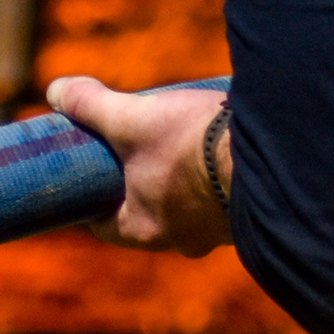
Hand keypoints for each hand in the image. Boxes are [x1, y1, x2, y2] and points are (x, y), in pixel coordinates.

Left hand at [43, 76, 231, 254]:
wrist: (278, 155)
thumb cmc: (194, 145)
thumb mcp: (133, 119)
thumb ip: (92, 107)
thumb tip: (56, 92)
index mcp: (143, 229)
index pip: (102, 224)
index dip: (91, 197)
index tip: (89, 170)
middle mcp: (181, 240)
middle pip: (145, 212)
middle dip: (139, 180)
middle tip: (137, 145)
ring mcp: (218, 231)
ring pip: (187, 206)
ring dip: (181, 178)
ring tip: (182, 140)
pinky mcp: (247, 214)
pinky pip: (221, 197)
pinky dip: (214, 176)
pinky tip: (219, 148)